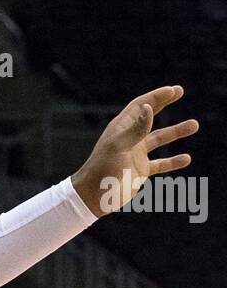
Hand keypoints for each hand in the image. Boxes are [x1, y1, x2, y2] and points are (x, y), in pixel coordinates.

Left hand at [71, 85, 198, 217]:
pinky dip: (173, 161)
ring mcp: (136, 154)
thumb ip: (135, 128)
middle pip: (150, 115)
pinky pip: (161, 163)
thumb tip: (149, 107)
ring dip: (176, 131)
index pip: (140, 106)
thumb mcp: (119, 146)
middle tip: (180, 91)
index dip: (156, 96)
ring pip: (160, 138)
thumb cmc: (103, 170)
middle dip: (164, 102)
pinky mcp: (141, 171)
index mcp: (121, 128)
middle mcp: (129, 138)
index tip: (173, 90)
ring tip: (194, 124)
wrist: (94, 197)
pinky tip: (186, 158)